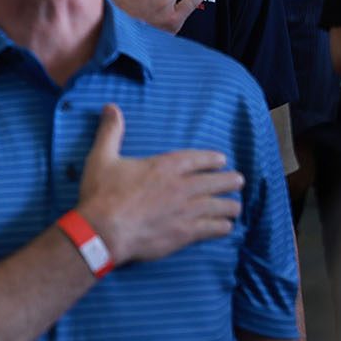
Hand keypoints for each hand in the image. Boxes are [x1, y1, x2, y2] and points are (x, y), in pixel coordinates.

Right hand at [77, 104, 244, 265]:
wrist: (103, 231)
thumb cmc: (102, 194)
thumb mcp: (101, 157)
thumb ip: (111, 132)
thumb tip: (111, 107)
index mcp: (165, 166)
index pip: (198, 158)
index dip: (213, 159)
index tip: (222, 160)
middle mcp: (182, 187)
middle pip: (218, 181)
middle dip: (231, 180)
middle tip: (238, 181)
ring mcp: (187, 211)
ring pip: (221, 206)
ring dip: (230, 205)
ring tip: (235, 206)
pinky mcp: (185, 233)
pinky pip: (214, 228)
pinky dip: (222, 226)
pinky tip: (225, 226)